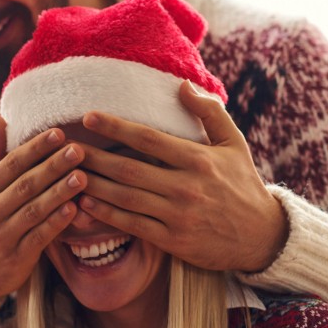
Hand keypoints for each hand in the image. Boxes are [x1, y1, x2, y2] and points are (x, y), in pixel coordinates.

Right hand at [0, 115, 86, 302]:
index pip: (12, 163)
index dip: (36, 148)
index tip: (60, 133)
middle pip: (25, 184)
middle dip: (53, 166)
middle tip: (79, 150)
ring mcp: (1, 235)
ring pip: (34, 210)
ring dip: (59, 193)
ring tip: (83, 177)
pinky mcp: (14, 258)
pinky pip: (38, 237)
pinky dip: (56, 223)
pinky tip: (74, 210)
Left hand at [78, 81, 287, 273]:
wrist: (261, 236)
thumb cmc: (243, 185)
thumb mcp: (235, 143)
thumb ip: (209, 112)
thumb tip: (182, 86)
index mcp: (198, 159)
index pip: (148, 138)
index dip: (115, 127)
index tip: (88, 117)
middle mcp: (185, 187)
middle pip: (128, 169)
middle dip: (93, 157)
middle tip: (65, 147)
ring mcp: (177, 216)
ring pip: (125, 199)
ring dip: (93, 186)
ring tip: (67, 174)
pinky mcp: (173, 241)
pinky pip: (132, 226)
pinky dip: (106, 216)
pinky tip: (85, 205)